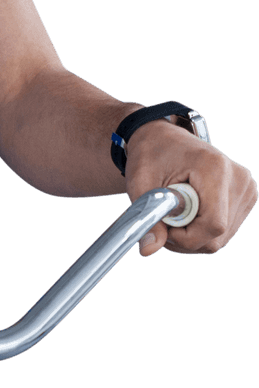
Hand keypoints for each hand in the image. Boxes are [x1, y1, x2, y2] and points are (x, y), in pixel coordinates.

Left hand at [125, 118, 255, 255]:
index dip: (186, 236)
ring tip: (173, 214)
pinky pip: (225, 230)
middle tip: (163, 221)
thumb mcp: (140, 183)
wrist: (162, 137)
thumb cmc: (149, 154)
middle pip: (217, 235)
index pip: (213, 225)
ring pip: (222, 238)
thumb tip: (148, 250)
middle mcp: (238, 179)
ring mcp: (246, 189)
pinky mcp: (246, 197)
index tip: (164, 226)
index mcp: (215, 168)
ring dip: (193, 236)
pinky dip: (202, 230)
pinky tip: (188, 214)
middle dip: (186, 238)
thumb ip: (148, 217)